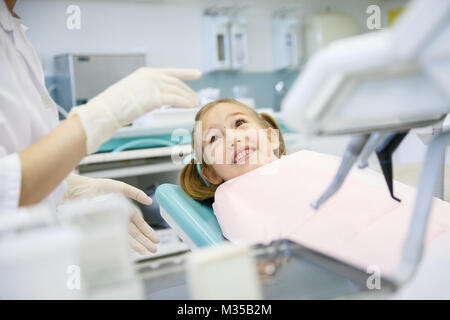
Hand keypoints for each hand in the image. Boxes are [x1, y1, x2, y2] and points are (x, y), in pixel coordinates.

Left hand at [65, 174, 159, 253]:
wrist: (82, 191)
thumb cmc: (99, 187)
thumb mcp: (122, 188)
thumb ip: (136, 193)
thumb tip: (150, 201)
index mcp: (125, 210)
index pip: (139, 224)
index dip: (147, 231)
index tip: (156, 239)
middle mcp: (119, 220)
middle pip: (135, 233)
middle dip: (145, 241)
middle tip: (155, 249)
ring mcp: (112, 225)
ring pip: (127, 237)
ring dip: (137, 245)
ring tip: (146, 252)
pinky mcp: (104, 229)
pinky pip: (116, 238)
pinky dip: (124, 244)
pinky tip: (132, 250)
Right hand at [69, 67, 201, 153]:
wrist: (106, 110)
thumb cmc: (116, 105)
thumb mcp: (134, 92)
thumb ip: (149, 91)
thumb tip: (160, 99)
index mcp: (146, 73)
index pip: (171, 72)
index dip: (186, 73)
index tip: (198, 73)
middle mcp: (150, 76)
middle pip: (176, 82)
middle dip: (188, 90)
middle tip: (196, 98)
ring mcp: (152, 86)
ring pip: (177, 90)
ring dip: (188, 97)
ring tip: (195, 104)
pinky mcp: (154, 97)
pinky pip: (175, 99)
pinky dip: (185, 102)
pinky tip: (190, 106)